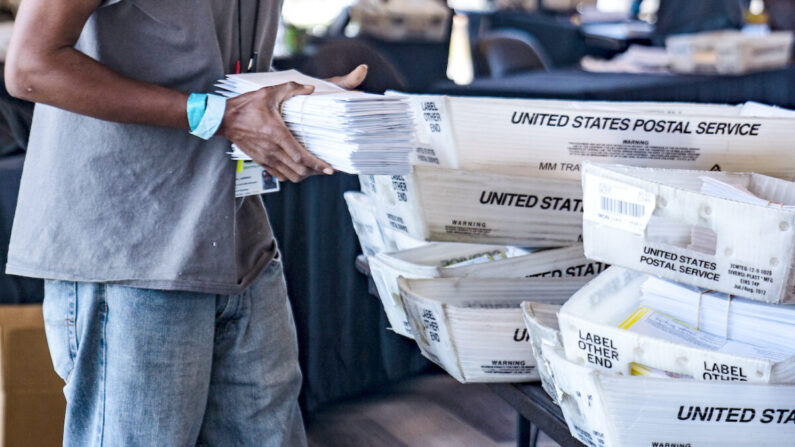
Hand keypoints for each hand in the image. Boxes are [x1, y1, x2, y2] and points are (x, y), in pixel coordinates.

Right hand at [218, 65, 368, 182]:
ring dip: (304, 175)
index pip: (301, 157)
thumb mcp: (268, 92)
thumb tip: (310, 88)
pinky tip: (297, 168)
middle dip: (315, 172)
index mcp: (277, 134)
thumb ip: (291, 89)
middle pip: (299, 171)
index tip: (329, 168)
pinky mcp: (260, 161)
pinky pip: (279, 175)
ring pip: (290, 176)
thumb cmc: (245, 105)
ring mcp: (266, 158)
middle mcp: (272, 150)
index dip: (317, 164)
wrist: (223, 119)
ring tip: (314, 169)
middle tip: (326, 168)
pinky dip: (290, 175)